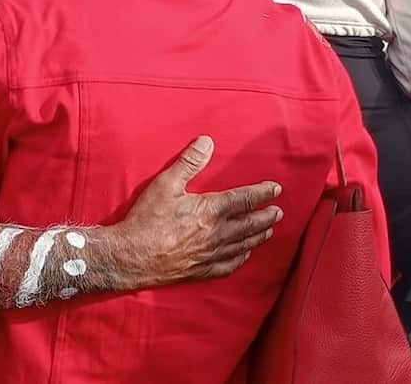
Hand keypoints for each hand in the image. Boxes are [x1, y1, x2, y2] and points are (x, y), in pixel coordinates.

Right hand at [109, 136, 281, 290]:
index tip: (275, 189)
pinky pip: (229, 265)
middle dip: (266, 217)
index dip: (262, 193)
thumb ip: (189, 162)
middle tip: (279, 212)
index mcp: (211, 210)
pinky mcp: (202, 270)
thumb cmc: (147, 219)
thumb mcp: (165, 183)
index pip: (244, 199)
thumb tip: (207, 141)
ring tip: (268, 230)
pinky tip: (245, 254)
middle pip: (250, 224)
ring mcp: (211, 254)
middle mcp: (217, 233)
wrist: (132, 256)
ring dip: (259, 236)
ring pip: (243, 244)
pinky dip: (241, 258)